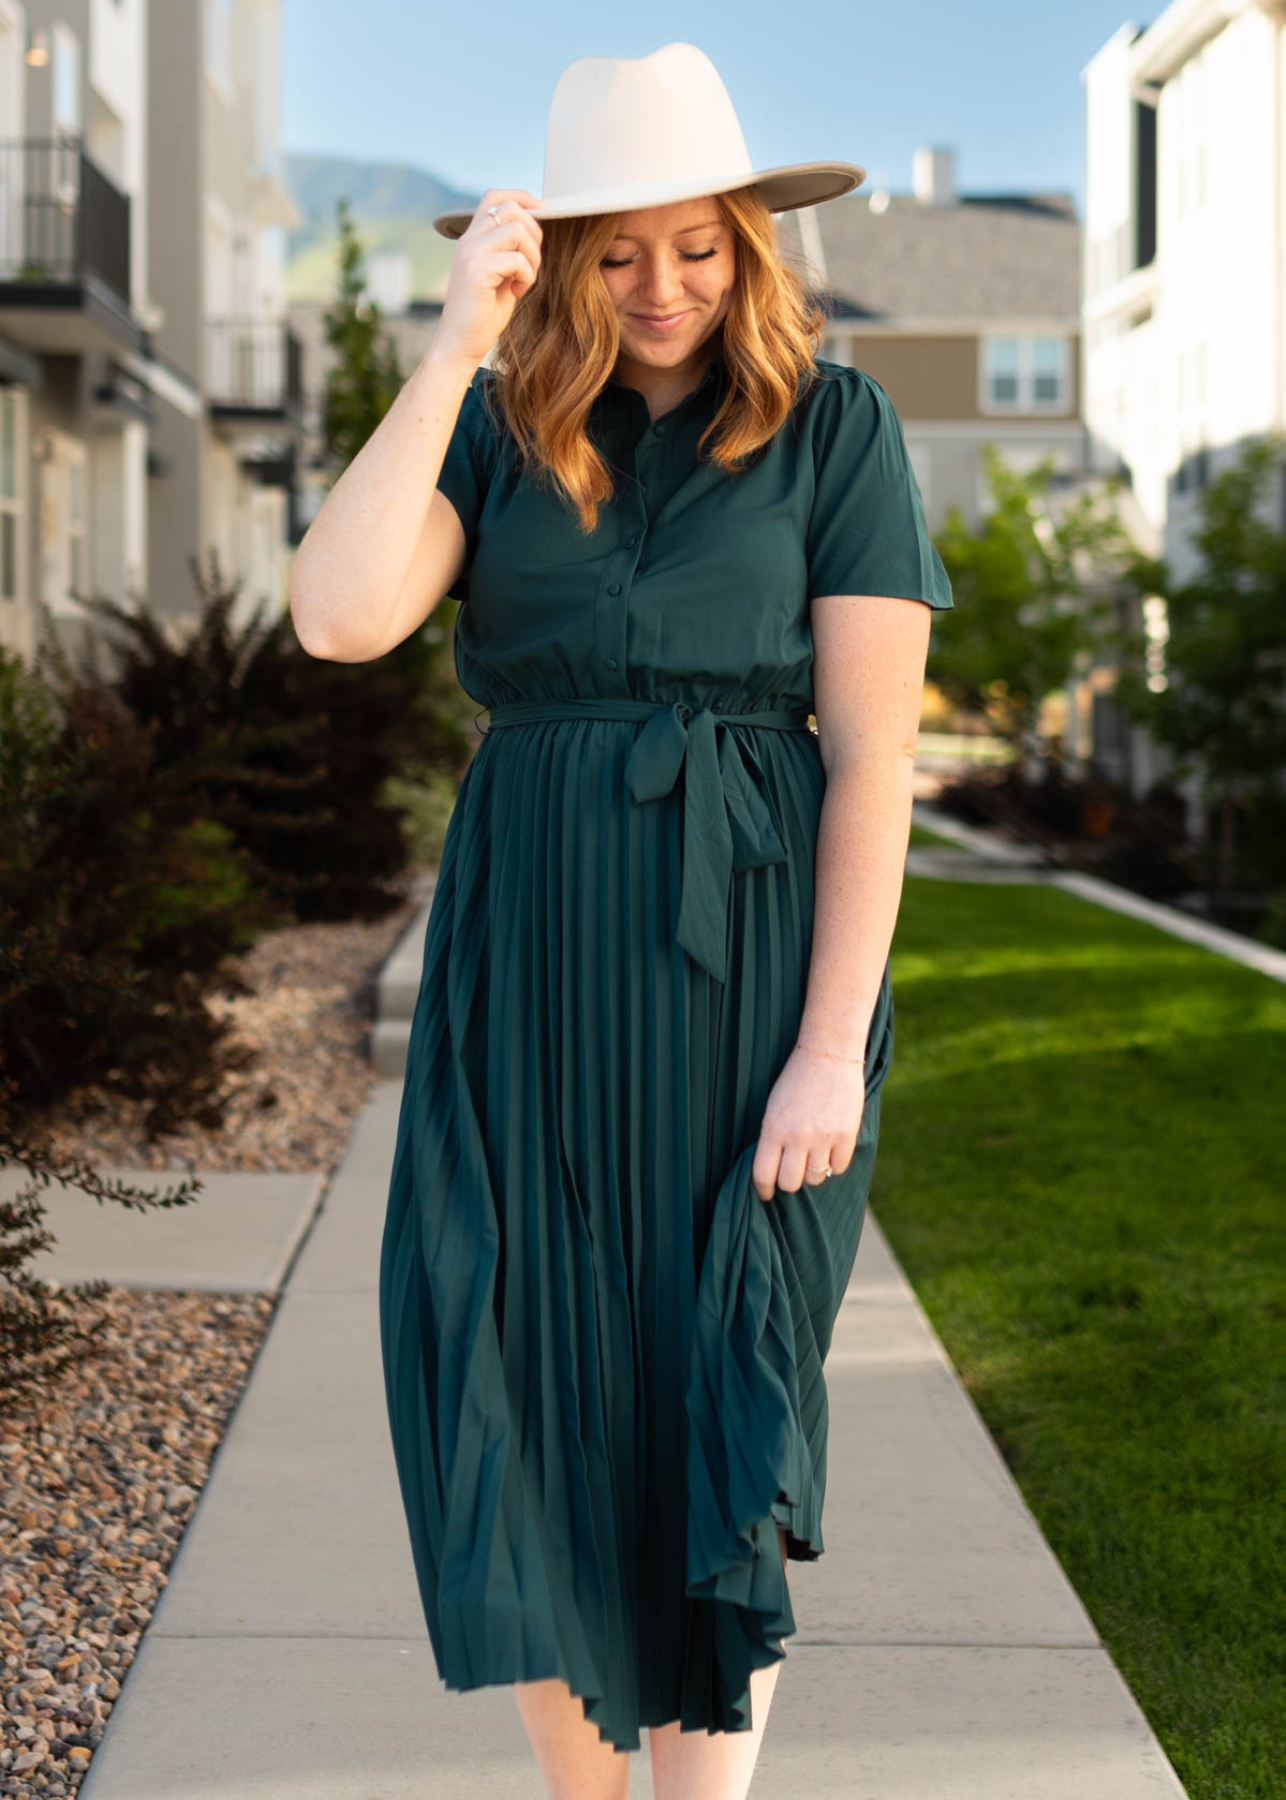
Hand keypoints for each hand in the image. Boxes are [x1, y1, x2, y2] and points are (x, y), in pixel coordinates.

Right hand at [433, 189, 543, 372]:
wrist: (459, 345)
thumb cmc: (482, 315)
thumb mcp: (500, 275)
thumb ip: (511, 250)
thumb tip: (537, 229)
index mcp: (472, 238)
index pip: (496, 197)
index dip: (523, 198)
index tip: (541, 217)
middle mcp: (469, 240)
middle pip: (512, 208)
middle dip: (534, 233)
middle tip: (531, 264)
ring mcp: (471, 253)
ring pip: (518, 229)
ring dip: (532, 256)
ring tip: (523, 280)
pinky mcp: (478, 270)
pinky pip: (518, 259)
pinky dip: (527, 276)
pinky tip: (516, 292)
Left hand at [751, 1043, 866, 1202]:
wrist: (828, 1055)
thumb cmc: (795, 1081)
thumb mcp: (773, 1108)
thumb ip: (773, 1140)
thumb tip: (774, 1173)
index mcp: (773, 1129)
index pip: (763, 1175)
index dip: (763, 1190)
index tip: (766, 1195)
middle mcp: (798, 1137)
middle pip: (791, 1183)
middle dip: (790, 1181)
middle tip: (793, 1171)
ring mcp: (824, 1137)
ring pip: (815, 1178)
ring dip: (813, 1171)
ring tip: (813, 1152)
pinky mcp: (847, 1135)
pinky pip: (838, 1167)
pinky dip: (834, 1163)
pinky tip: (830, 1147)